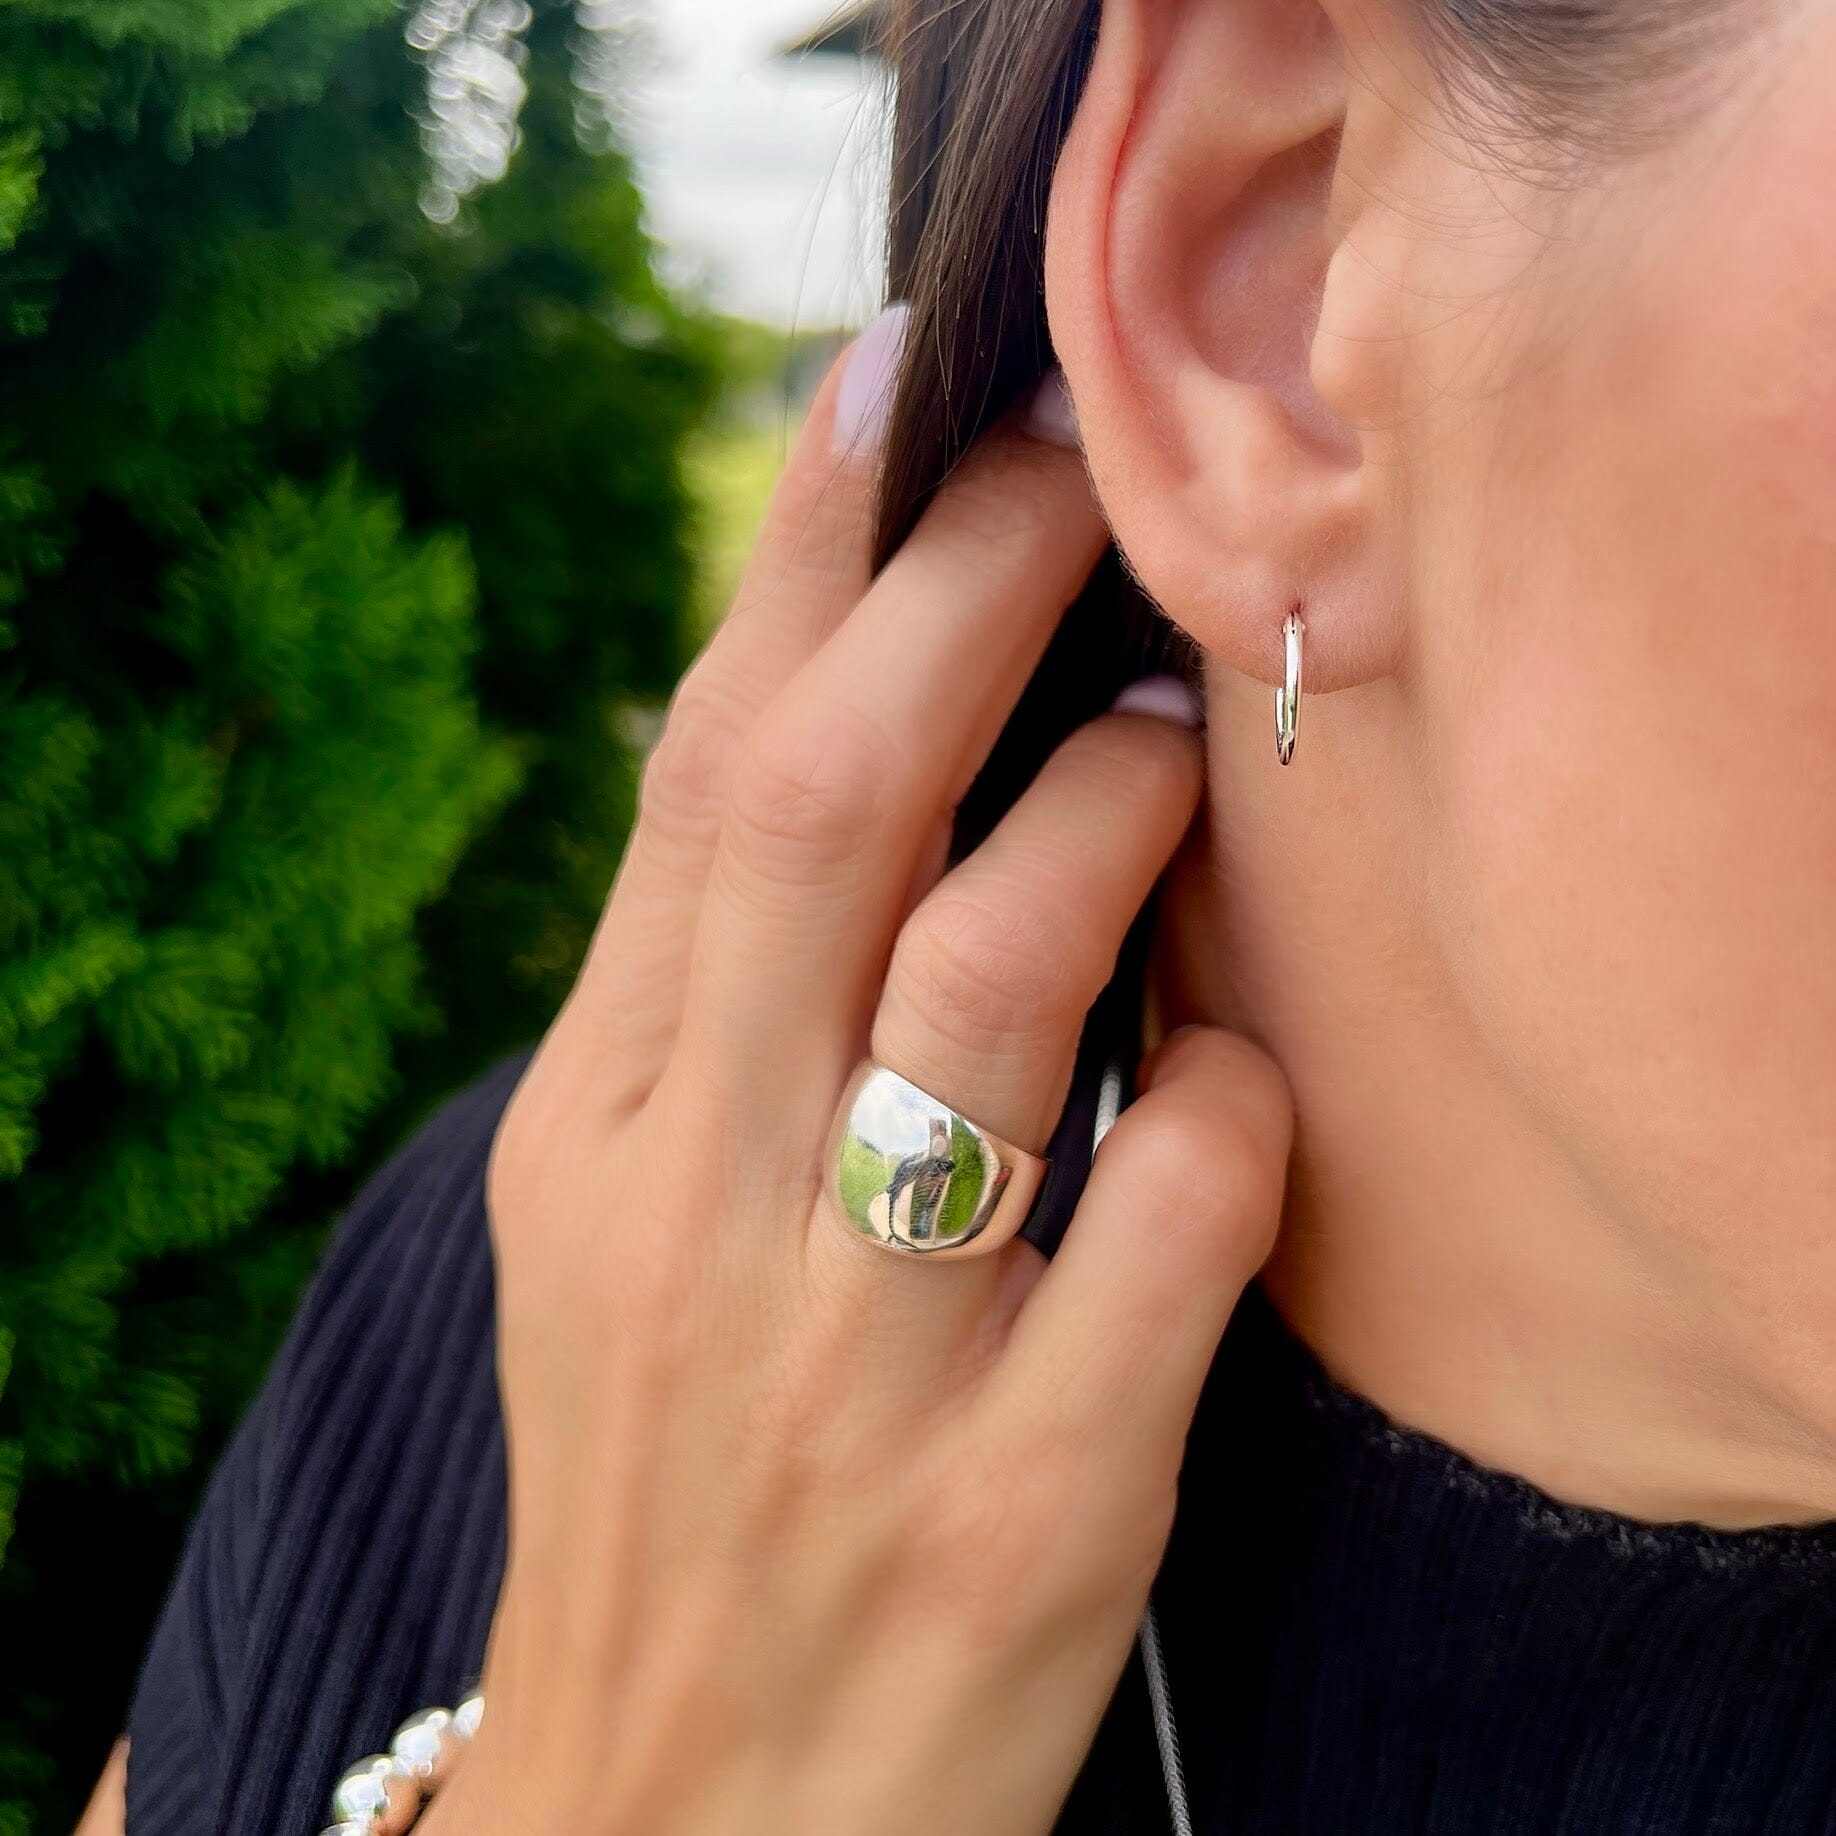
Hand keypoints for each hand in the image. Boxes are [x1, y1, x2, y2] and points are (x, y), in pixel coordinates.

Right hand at [423, 336, 1293, 1835]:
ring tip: (1168, 731)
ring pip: (1001, 994)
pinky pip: (1167, 1235)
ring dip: (1110, 826)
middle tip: (1069, 462)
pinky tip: (1241, 1075)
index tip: (887, 387)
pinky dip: (1228, 1116)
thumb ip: (712, 1017)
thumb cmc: (666, 1489)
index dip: (798, 565)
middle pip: (829, 822)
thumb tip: (824, 762)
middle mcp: (710, 1220)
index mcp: (601, 1139)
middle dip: (957, 600)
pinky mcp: (1025, 1508)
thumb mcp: (618, 1239)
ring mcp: (865, 1368)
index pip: (701, 786)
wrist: (675, 1830)